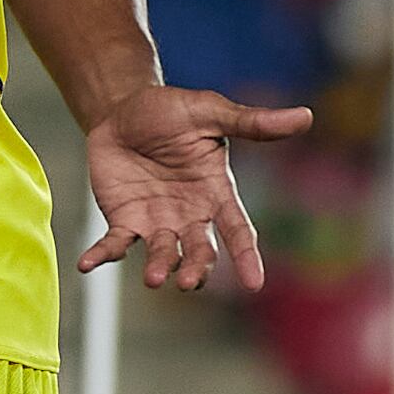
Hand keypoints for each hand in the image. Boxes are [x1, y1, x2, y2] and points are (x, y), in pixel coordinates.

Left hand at [80, 83, 311, 292]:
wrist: (122, 109)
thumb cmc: (171, 111)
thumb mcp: (210, 112)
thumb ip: (252, 123)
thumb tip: (307, 116)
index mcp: (215, 192)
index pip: (238, 230)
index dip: (247, 256)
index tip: (255, 283)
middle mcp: (189, 215)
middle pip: (199, 252)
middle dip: (196, 268)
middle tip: (187, 281)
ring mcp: (156, 222)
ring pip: (162, 255)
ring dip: (159, 268)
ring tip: (154, 278)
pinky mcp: (123, 220)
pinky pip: (114, 244)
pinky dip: (102, 256)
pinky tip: (87, 264)